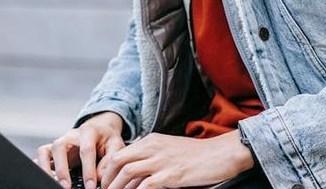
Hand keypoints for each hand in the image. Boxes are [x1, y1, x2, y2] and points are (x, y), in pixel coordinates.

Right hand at [35, 111, 126, 188]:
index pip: (86, 149)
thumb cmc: (107, 140)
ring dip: (47, 168)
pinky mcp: (53, 150)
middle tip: (67, 187)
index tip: (90, 186)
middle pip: (60, 146)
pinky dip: (40, 166)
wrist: (100, 130)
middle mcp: (70, 135)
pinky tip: (44, 178)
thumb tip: (99, 177)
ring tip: (53, 183)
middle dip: (62, 168)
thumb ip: (110, 160)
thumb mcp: (116, 145)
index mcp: (88, 131)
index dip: (88, 169)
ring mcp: (60, 142)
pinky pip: (41, 156)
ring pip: (46, 150)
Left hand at [99, 130, 253, 188]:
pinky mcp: (171, 175)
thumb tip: (135, 173)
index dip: (108, 170)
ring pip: (127, 172)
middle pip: (118, 160)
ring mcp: (161, 160)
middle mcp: (153, 147)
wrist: (221, 154)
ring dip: (117, 188)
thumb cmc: (197, 155)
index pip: (120, 153)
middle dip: (107, 179)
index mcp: (151, 140)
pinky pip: (146, 185)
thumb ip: (152, 156)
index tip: (104, 182)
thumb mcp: (170, 149)